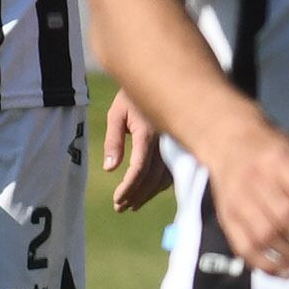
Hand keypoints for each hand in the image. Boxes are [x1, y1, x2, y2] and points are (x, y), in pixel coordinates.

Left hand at [101, 91, 170, 211]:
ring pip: (164, 179)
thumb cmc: (132, 97)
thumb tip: (110, 169)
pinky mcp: (178, 147)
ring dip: (148, 194)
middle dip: (136, 196)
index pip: (139, 170)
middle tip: (120, 207)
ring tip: (131, 205)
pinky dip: (160, 185)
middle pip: (152, 179)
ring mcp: (174, 146)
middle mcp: (165, 144)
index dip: (128, 188)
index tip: (117, 200)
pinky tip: (149, 190)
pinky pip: (172, 172)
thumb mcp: (116, 115)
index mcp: (148, 135)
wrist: (161, 81)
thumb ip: (114, 141)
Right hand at [198, 120, 288, 275]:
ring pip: (265, 237)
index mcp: (280, 159)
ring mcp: (238, 200)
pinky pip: (244, 247)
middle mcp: (256, 180)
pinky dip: (266, 265)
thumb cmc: (274, 152)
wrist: (228, 141)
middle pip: (286, 218)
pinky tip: (287, 272)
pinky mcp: (226, 217)